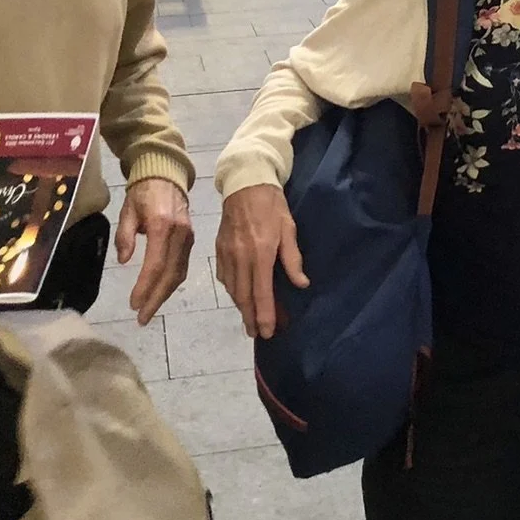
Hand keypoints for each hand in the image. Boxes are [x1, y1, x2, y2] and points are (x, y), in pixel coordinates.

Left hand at [116, 177, 193, 324]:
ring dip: (164, 295)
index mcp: (163, 226)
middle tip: (141, 318)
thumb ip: (125, 235)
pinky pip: (182, 266)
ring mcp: (188, 237)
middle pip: (170, 274)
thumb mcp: (127, 210)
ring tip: (148, 311)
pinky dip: (171, 283)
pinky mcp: (190, 239)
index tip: (133, 304)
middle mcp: (180, 234)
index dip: (145, 287)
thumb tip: (124, 261)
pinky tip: (160, 293)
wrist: (166, 174)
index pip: (156, 264)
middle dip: (155, 299)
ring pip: (178, 273)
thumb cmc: (142, 192)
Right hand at [215, 183, 308, 337]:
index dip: (265, 315)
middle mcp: (241, 257)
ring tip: (249, 320)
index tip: (267, 332)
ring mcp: (227, 254)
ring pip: (232, 289)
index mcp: (261, 252)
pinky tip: (238, 296)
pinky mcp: (218, 250)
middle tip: (257, 334)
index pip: (261, 292)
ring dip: (240, 307)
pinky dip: (232, 290)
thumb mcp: (289, 229)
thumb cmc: (272, 206)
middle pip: (243, 296)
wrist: (245, 184)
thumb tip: (301, 284)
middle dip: (250, 318)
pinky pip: (224, 277)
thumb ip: (293, 259)